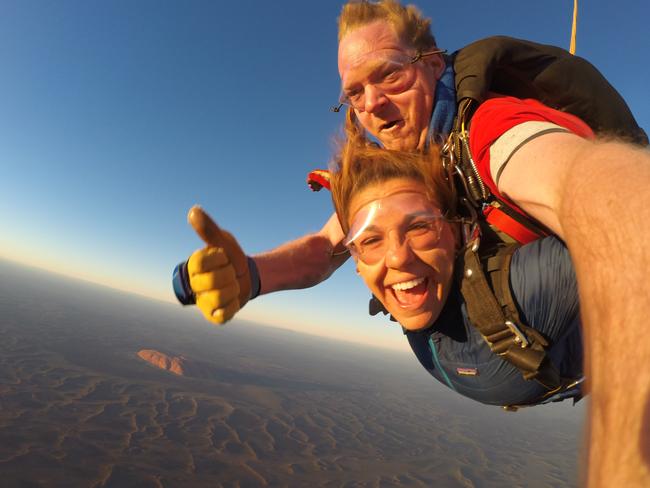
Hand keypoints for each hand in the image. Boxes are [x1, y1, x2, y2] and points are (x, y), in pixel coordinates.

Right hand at [186, 206, 250, 323]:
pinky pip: (223, 315)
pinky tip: (233, 298)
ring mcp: (202, 301)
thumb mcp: (223, 241)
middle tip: (230, 272)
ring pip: (218, 299)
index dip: (218, 258)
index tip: (224, 256)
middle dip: (229, 274)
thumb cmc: (231, 256)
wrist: (246, 275)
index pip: (200, 262)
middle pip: (211, 282)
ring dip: (233, 289)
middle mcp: (194, 284)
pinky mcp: (213, 316)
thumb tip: (194, 211)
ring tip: (232, 284)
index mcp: (193, 265)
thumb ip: (209, 229)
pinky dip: (234, 305)